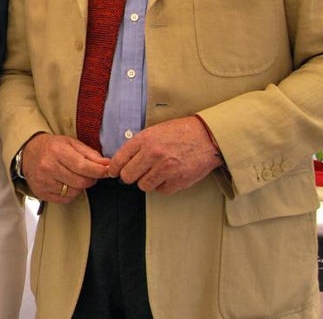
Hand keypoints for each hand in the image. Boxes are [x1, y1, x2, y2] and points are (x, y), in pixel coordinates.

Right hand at [20, 132, 110, 202]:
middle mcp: (48, 166)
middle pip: (81, 182)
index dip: (98, 171)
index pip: (83, 166)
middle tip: (89, 173)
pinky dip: (70, 193)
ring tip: (74, 177)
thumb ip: (90, 154)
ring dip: (80, 187)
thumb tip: (107, 164)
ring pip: (74, 192)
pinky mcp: (42, 193)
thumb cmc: (52, 147)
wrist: (28, 152)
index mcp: (57, 151)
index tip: (107, 172)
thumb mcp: (71, 143)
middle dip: (90, 179)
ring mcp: (44, 181)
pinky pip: (65, 199)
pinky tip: (65, 183)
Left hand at [108, 116, 222, 193]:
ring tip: (158, 172)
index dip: (114, 169)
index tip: (114, 172)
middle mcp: (152, 154)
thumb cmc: (181, 132)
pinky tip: (170, 175)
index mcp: (144, 140)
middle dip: (131, 176)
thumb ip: (139, 145)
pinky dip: (163, 186)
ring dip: (148, 181)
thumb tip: (122, 161)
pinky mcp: (177, 181)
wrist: (208, 137)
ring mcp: (165, 169)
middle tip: (137, 173)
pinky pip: (161, 191)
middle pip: (128, 176)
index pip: (119, 160)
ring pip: (143, 186)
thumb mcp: (155, 131)